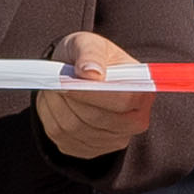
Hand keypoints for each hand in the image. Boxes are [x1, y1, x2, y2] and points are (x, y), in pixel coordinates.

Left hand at [34, 29, 157, 161]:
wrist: (76, 75)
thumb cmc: (88, 57)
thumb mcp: (88, 43)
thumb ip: (90, 53)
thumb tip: (91, 73)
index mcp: (143, 91)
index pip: (124, 100)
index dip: (92, 92)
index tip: (67, 80)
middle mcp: (135, 122)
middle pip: (95, 118)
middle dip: (69, 97)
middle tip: (57, 79)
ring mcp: (113, 140)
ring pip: (74, 128)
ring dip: (56, 105)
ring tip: (55, 87)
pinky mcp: (90, 150)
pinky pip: (61, 137)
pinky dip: (51, 117)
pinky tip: (56, 102)